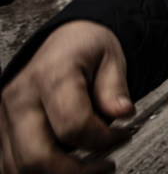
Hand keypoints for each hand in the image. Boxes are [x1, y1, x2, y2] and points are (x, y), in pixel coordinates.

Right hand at [0, 21, 132, 173]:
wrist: (65, 40)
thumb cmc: (87, 48)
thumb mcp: (111, 57)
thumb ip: (115, 88)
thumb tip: (123, 112)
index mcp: (50, 76)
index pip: (73, 125)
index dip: (103, 138)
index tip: (123, 135)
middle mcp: (21, 98)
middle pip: (37, 156)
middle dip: (75, 172)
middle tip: (104, 166)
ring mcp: (6, 117)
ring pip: (19, 168)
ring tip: (89, 169)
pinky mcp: (3, 130)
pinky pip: (11, 165)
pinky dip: (39, 173)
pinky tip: (65, 167)